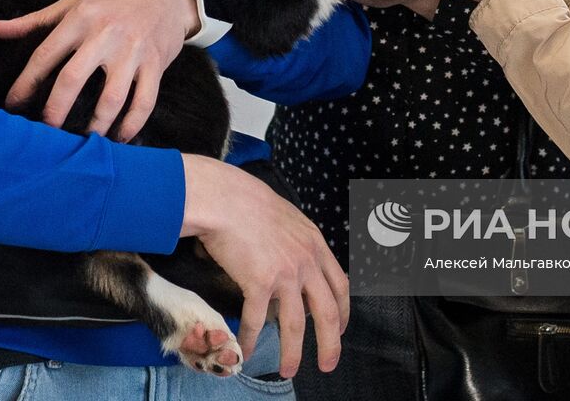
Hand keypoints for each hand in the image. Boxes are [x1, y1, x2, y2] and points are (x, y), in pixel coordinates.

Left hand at [0, 0, 199, 140]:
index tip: (13, 105)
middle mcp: (106, 34)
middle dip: (55, 110)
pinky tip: (120, 138)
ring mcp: (133, 51)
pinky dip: (132, 124)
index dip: (26, 83)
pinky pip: (145, 101)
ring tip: (84, 141)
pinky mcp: (156, 64)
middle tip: (45, 132)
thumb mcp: (75, 0)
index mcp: (81, 18)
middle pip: (73, 79)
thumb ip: (36, 19)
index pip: (46, 54)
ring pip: (112, 97)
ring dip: (96, 125)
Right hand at [182, 155, 349, 377]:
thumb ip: (297, 242)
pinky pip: (258, 320)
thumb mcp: (288, 219)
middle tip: (328, 364)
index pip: (340, 285)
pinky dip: (251, 339)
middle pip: (328, 311)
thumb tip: (294, 264)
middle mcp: (306, 261)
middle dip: (330, 343)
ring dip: (292, 352)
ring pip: (295, 324)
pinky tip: (246, 350)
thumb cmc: (250, 202)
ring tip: (288, 370)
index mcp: (315, 244)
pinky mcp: (259, 282)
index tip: (340, 329)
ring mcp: (285, 272)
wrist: (225, 198)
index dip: (343, 311)